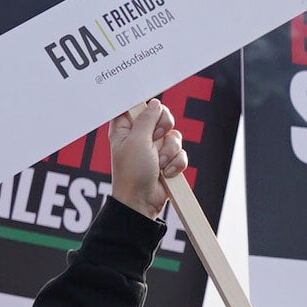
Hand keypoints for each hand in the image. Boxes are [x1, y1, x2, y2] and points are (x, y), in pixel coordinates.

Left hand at [106, 98, 184, 220]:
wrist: (142, 202)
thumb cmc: (132, 173)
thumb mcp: (137, 140)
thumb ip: (147, 119)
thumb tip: (155, 104)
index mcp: (126, 128)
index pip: (136, 106)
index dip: (146, 107)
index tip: (149, 115)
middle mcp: (140, 135)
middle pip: (161, 116)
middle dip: (163, 130)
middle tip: (154, 139)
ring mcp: (155, 148)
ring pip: (174, 135)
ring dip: (169, 151)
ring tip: (158, 163)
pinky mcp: (167, 160)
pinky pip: (181, 152)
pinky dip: (176, 163)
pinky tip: (166, 173)